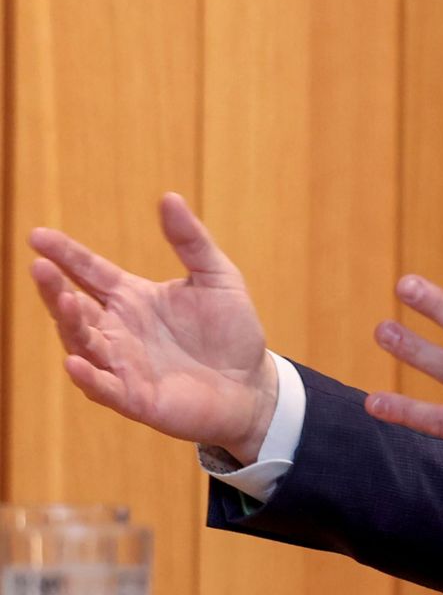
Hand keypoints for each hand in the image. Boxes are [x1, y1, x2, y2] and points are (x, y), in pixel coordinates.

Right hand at [27, 193, 279, 464]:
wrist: (252, 383)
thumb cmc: (232, 330)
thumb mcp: (216, 276)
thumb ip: (191, 240)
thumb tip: (169, 197)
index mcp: (132, 298)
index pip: (89, 272)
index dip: (65, 254)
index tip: (38, 235)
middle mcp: (118, 329)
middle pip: (74, 307)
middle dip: (55, 288)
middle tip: (39, 266)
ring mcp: (122, 364)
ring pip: (82, 343)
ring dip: (69, 324)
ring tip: (63, 301)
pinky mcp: (134, 397)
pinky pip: (103, 386)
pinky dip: (88, 376)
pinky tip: (75, 361)